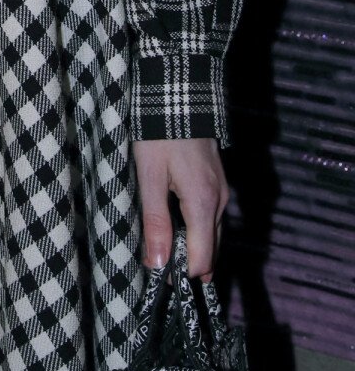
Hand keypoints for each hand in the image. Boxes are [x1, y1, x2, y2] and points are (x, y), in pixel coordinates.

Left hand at [132, 137, 228, 279]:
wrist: (179, 93)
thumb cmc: (159, 133)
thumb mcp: (149, 176)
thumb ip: (155, 221)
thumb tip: (157, 264)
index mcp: (204, 203)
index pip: (201, 259)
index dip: (180, 273)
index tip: (156, 277)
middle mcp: (220, 201)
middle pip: (209, 250)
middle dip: (186, 264)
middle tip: (156, 268)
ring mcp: (222, 191)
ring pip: (211, 234)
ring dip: (191, 247)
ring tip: (161, 250)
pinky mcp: (217, 182)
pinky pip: (210, 217)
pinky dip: (195, 229)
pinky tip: (174, 225)